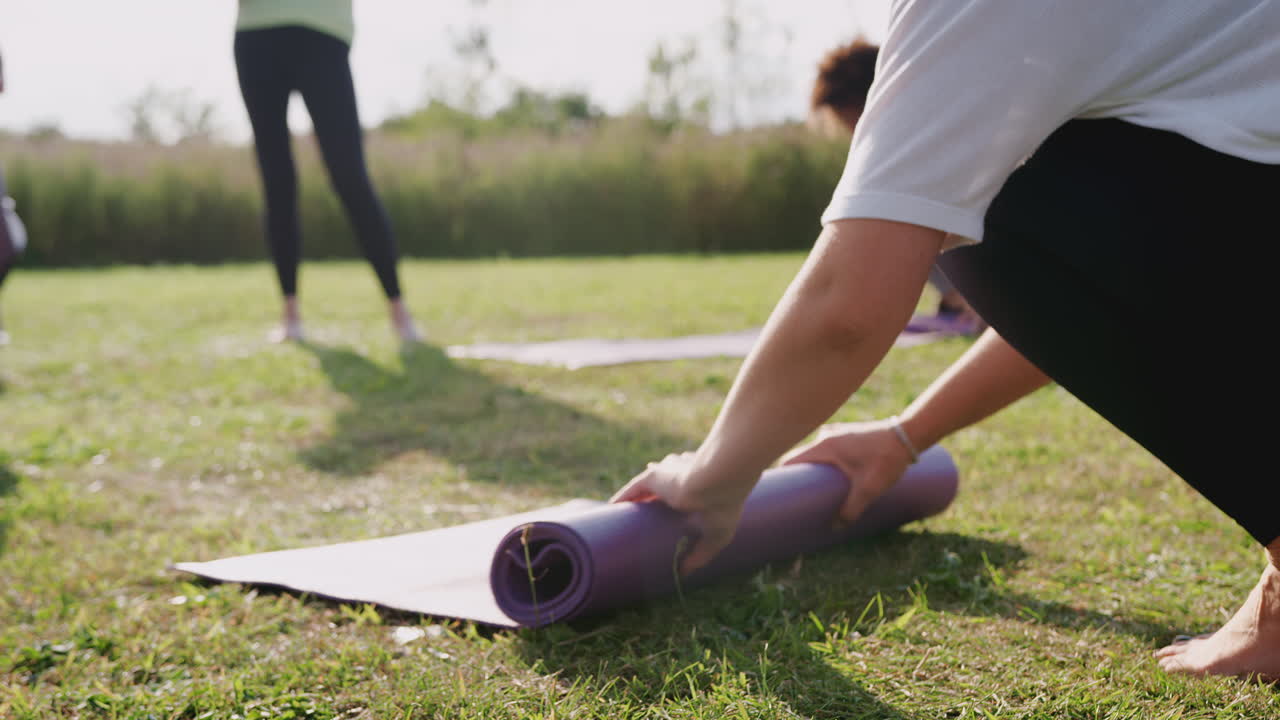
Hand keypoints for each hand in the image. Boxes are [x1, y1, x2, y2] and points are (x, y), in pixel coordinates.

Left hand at [610, 452, 751, 575]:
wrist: (716, 483)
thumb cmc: (724, 507)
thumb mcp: (717, 537)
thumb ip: (700, 556)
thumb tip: (683, 573)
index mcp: (701, 490)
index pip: (684, 497)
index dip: (673, 507)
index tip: (663, 523)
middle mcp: (683, 479)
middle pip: (661, 492)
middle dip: (651, 502)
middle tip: (640, 523)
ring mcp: (667, 477)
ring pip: (645, 491)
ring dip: (634, 502)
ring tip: (622, 520)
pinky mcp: (653, 475)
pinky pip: (632, 489)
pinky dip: (622, 498)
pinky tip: (611, 508)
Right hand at [781, 420, 914, 525]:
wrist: (909, 435)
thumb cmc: (887, 459)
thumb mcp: (869, 488)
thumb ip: (852, 509)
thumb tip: (836, 527)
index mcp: (824, 447)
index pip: (792, 460)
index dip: (782, 476)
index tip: (778, 492)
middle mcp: (826, 437)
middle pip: (802, 458)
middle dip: (797, 477)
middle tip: (796, 497)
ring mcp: (836, 433)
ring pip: (815, 453)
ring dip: (812, 469)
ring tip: (813, 489)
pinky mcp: (847, 435)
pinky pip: (827, 449)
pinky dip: (824, 461)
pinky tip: (831, 474)